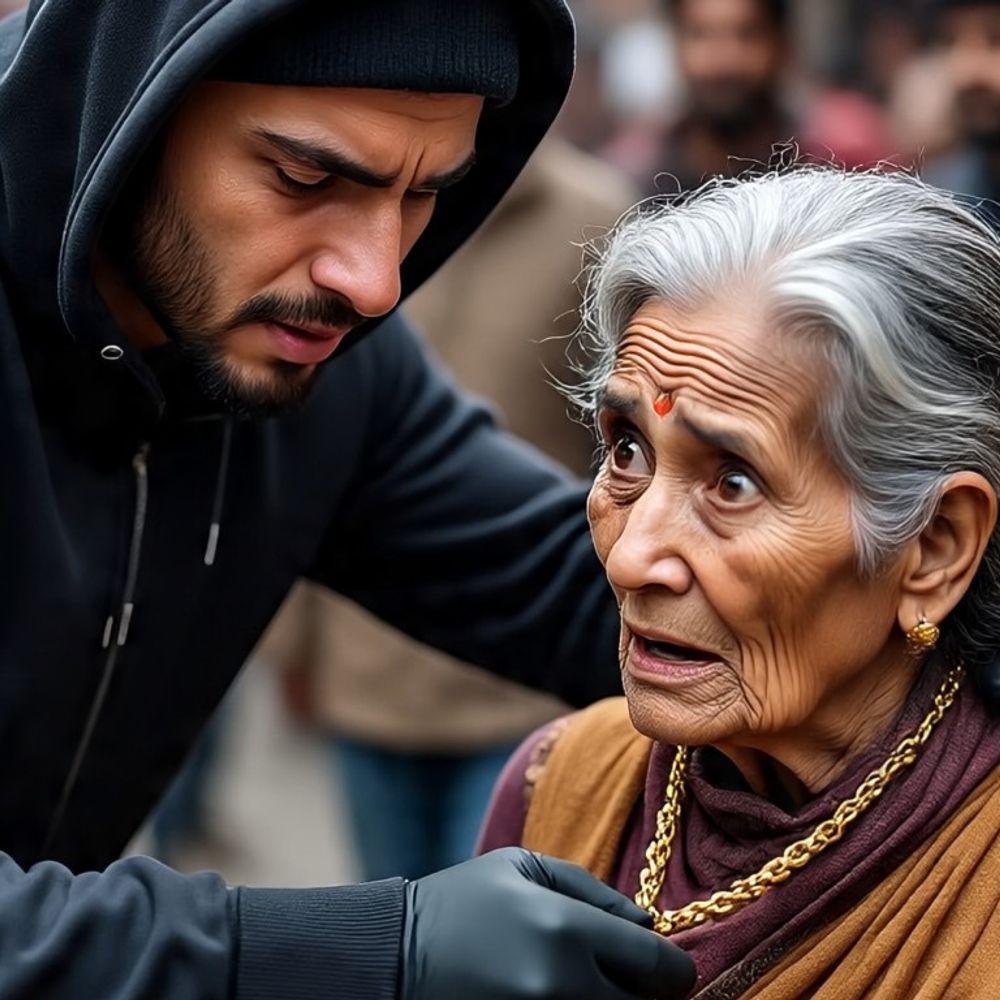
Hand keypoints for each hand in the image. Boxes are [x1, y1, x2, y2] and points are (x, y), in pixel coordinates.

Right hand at [400, 847, 695, 999]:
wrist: (394, 958)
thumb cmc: (462, 901)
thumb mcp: (521, 868)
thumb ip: (592, 891)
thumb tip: (648, 926)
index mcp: (566, 930)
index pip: (660, 967)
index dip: (675, 971)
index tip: (668, 970)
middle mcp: (563, 987)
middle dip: (642, 994)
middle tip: (623, 978)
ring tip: (588, 984)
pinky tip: (564, 997)